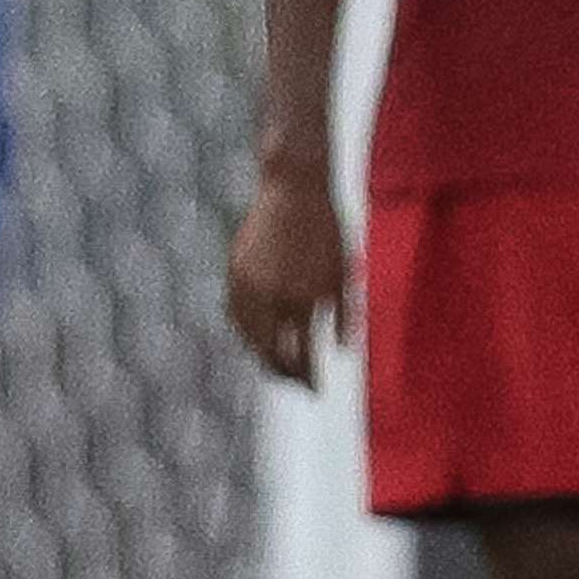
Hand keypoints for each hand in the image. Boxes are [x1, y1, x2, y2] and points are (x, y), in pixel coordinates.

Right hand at [226, 166, 352, 385]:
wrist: (293, 188)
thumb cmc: (328, 229)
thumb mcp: (343, 271)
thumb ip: (344, 313)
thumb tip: (343, 350)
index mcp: (302, 298)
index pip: (301, 353)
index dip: (308, 376)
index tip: (316, 390)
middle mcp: (271, 296)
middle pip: (270, 352)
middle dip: (285, 372)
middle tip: (299, 385)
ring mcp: (247, 284)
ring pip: (248, 336)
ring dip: (262, 355)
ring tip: (278, 366)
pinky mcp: (234, 271)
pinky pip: (236, 314)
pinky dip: (247, 332)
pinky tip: (259, 339)